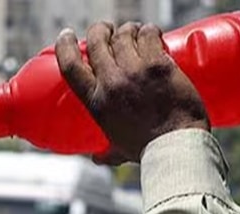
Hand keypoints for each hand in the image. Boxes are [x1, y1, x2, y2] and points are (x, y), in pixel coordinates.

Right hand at [55, 21, 209, 164]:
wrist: (175, 147)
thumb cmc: (147, 150)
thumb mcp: (118, 150)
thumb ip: (107, 153)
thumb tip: (97, 158)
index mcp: (96, 101)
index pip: (70, 65)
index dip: (64, 45)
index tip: (67, 35)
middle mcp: (111, 83)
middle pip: (97, 41)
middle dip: (101, 30)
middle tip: (109, 30)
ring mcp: (134, 71)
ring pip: (124, 35)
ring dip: (128, 29)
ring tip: (136, 33)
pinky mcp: (157, 65)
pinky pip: (149, 35)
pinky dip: (149, 30)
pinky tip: (153, 33)